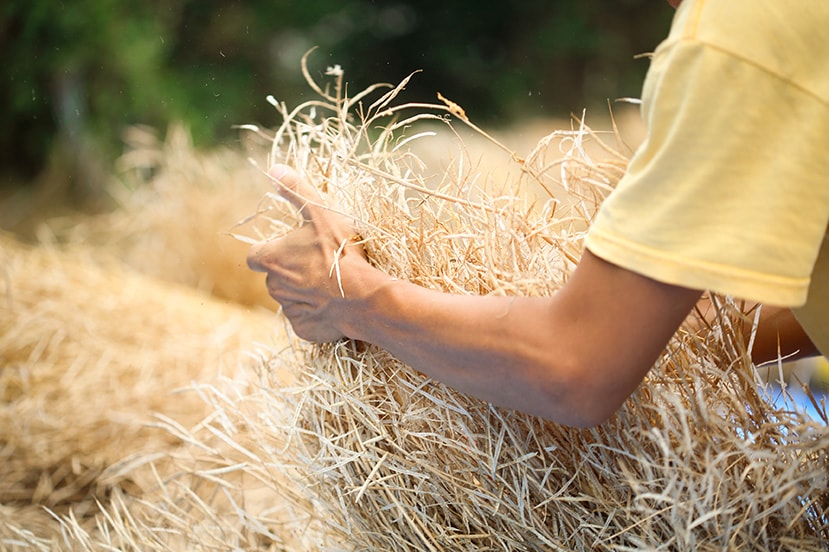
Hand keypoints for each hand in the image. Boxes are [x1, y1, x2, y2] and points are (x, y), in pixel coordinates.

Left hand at [246, 164, 367, 341]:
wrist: (362, 298)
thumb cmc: (340, 253)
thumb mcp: (321, 212)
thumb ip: (296, 190)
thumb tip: (274, 169)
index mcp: (271, 258)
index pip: (255, 254)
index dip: (270, 250)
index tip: (288, 248)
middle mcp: (273, 286)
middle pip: (275, 276)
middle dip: (292, 271)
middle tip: (320, 262)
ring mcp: (289, 309)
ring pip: (291, 297)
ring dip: (305, 290)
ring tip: (332, 282)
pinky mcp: (304, 328)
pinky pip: (306, 317)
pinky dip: (317, 311)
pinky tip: (336, 302)